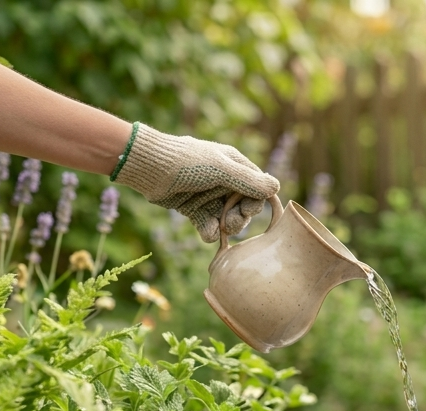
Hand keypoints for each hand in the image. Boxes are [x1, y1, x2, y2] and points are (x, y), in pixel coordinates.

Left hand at [114, 124, 279, 241]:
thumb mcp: (221, 169)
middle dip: (240, 218)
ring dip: (226, 227)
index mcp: (234, 166)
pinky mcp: (194, 209)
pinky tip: (206, 233)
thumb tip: (276, 187)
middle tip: (231, 224)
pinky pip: (209, 224)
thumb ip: (248, 181)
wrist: (149, 168)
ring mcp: (209, 196)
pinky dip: (209, 231)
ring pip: (228, 218)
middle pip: (244, 206)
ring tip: (219, 229)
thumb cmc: (187, 163)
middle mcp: (225, 181)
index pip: (257, 188)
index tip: (248, 210)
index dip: (256, 202)